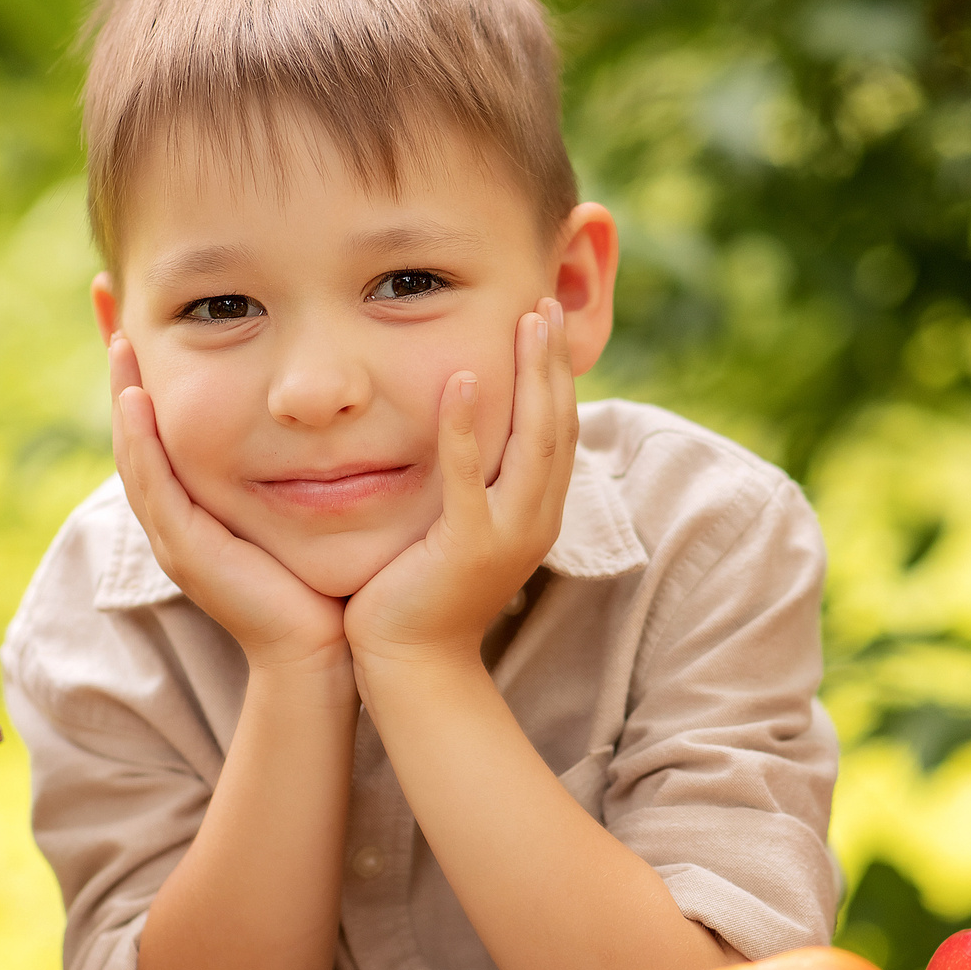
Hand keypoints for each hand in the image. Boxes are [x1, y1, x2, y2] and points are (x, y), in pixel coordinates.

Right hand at [108, 336, 348, 676]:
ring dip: (123, 390)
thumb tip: (333, 397)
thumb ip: (304, 457)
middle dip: (121, 359)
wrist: (320, 653)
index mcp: (196, 499)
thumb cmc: (323, 580)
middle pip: (134, 423)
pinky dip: (141, 441)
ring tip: (119, 334)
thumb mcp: (307, 501)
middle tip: (107, 293)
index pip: (159, 418)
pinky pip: (154, 485)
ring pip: (135, 449)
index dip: (145, 362)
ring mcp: (175, 534)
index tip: (136, 303)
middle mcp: (176, 513)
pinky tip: (137, 397)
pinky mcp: (186, 551)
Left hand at [345, 299, 577, 674]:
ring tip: (527, 320)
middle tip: (545, 302)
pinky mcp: (469, 547)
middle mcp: (536, 519)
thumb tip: (459, 430)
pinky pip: (470, 476)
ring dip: (533, 376)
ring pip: (535, 441)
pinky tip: (464, 377)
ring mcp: (509, 534)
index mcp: (536, 512)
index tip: (543, 319)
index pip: (558, 429)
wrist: (411, 667)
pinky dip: (468, 426)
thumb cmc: (420, 594)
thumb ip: (468, 482)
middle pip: (559, 424)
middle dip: (553, 361)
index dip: (556, 374)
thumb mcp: (456, 527)